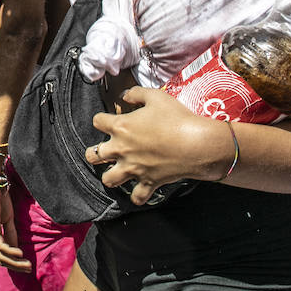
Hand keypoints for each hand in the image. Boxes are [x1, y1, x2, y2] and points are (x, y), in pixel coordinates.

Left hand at [0, 179, 28, 271]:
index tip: (26, 265)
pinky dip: (11, 252)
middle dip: (15, 266)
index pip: (0, 256)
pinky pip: (1, 246)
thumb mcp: (7, 220)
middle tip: (28, 268)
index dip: (13, 263)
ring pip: (1, 256)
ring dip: (15, 262)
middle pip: (0, 259)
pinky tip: (20, 253)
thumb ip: (11, 234)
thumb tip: (17, 249)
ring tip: (27, 264)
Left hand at [86, 87, 230, 205]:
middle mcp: (122, 149)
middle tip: (103, 151)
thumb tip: (125, 95)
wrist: (197, 143)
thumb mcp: (156, 96)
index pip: (97, 122)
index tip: (108, 120)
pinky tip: (139, 191)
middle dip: (94, 153)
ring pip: (108, 179)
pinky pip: (136, 197)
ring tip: (116, 172)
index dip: (101, 119)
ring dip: (110, 175)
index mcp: (121, 127)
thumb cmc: (177, 118)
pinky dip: (137, 196)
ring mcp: (133, 168)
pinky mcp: (148, 182)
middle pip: (93, 155)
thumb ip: (136, 93)